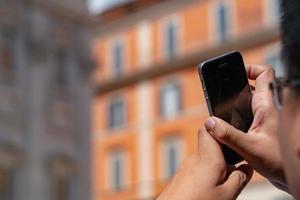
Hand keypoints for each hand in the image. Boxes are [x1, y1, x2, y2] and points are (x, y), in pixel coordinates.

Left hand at [157, 128, 252, 199]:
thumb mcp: (227, 195)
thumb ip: (239, 179)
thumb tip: (247, 167)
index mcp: (207, 157)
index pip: (208, 130)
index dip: (219, 132)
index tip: (232, 142)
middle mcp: (194, 159)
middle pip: (211, 150)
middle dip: (223, 161)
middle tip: (232, 177)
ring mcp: (185, 168)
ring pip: (204, 163)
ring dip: (214, 172)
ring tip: (219, 190)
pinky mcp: (179, 177)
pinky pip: (196, 172)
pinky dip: (204, 179)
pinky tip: (206, 193)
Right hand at [204, 64, 286, 190]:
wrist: (294, 177)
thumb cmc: (280, 162)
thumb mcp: (250, 148)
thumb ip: (228, 135)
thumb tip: (209, 123)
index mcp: (268, 106)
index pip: (264, 74)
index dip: (250, 68)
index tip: (234, 72)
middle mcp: (269, 108)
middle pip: (253, 86)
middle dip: (236, 87)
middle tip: (221, 93)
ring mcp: (268, 117)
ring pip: (251, 100)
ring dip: (237, 102)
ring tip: (221, 107)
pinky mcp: (265, 127)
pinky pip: (250, 113)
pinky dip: (239, 114)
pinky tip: (229, 124)